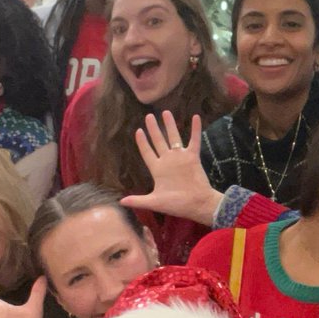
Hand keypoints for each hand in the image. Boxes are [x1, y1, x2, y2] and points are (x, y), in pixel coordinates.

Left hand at [120, 111, 221, 225]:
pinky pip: (194, 140)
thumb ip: (138, 200)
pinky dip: (195, 129)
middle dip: (153, 129)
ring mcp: (181, 158)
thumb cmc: (177, 205)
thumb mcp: (154, 202)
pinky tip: (195, 117)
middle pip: (159, 141)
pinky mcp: (193, 157)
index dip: (142, 142)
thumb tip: (120, 202)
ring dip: (170, 125)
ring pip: (174, 137)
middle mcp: (168, 161)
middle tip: (148, 116)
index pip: (147, 152)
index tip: (138, 131)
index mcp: (158, 170)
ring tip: (166, 112)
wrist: (197, 205)